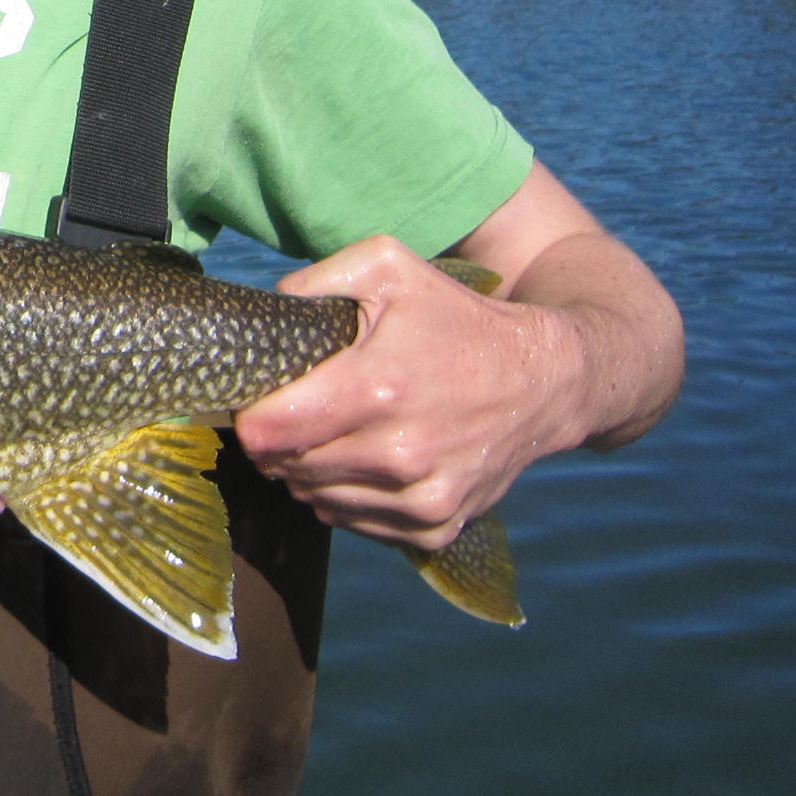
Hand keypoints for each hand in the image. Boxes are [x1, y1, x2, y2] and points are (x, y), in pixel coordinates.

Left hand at [232, 234, 586, 549]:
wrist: (544, 382)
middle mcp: (400, 453)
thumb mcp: (389, 268)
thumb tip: (268, 312)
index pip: (270, 431)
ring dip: (308, 471)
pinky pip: (354, 523)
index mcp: (378, 387)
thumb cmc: (458, 319)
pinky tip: (363, 461)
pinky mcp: (436, 528)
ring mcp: (422, 498)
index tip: (258, 400)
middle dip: (279, 441)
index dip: (251, 415)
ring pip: (315, 499)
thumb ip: (316, 279)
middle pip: (287, 467)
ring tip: (333, 432)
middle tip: (298, 411)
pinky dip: (344, 497)